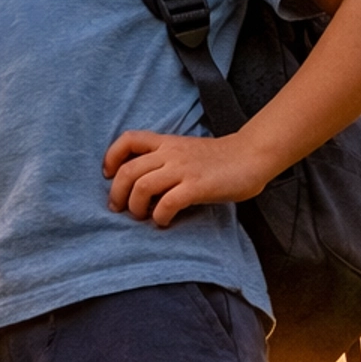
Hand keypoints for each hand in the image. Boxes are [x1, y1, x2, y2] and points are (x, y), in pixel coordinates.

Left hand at [103, 128, 271, 225]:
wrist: (251, 156)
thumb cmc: (220, 159)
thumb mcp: (186, 150)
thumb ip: (165, 160)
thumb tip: (141, 185)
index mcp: (166, 142)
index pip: (128, 140)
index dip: (111, 157)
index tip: (108, 176)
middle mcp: (170, 153)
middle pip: (128, 171)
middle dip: (117, 194)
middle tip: (119, 209)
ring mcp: (183, 169)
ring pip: (142, 187)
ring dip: (135, 207)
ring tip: (142, 217)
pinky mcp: (197, 186)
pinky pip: (166, 203)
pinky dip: (159, 217)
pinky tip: (164, 222)